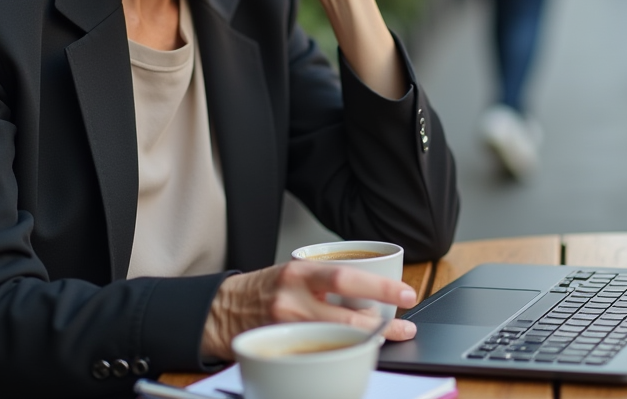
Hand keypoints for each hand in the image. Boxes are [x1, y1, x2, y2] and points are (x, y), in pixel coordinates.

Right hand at [201, 260, 418, 359]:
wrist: (220, 309)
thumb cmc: (262, 289)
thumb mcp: (293, 273)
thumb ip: (325, 282)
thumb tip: (370, 296)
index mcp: (299, 272)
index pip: (346, 278)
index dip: (380, 289)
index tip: (406, 293)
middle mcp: (292, 299)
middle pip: (346, 318)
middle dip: (382, 325)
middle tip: (404, 327)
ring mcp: (285, 329)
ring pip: (337, 340)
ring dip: (366, 341)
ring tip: (385, 339)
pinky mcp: (281, 350)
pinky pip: (318, 354)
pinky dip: (339, 354)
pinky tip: (351, 352)